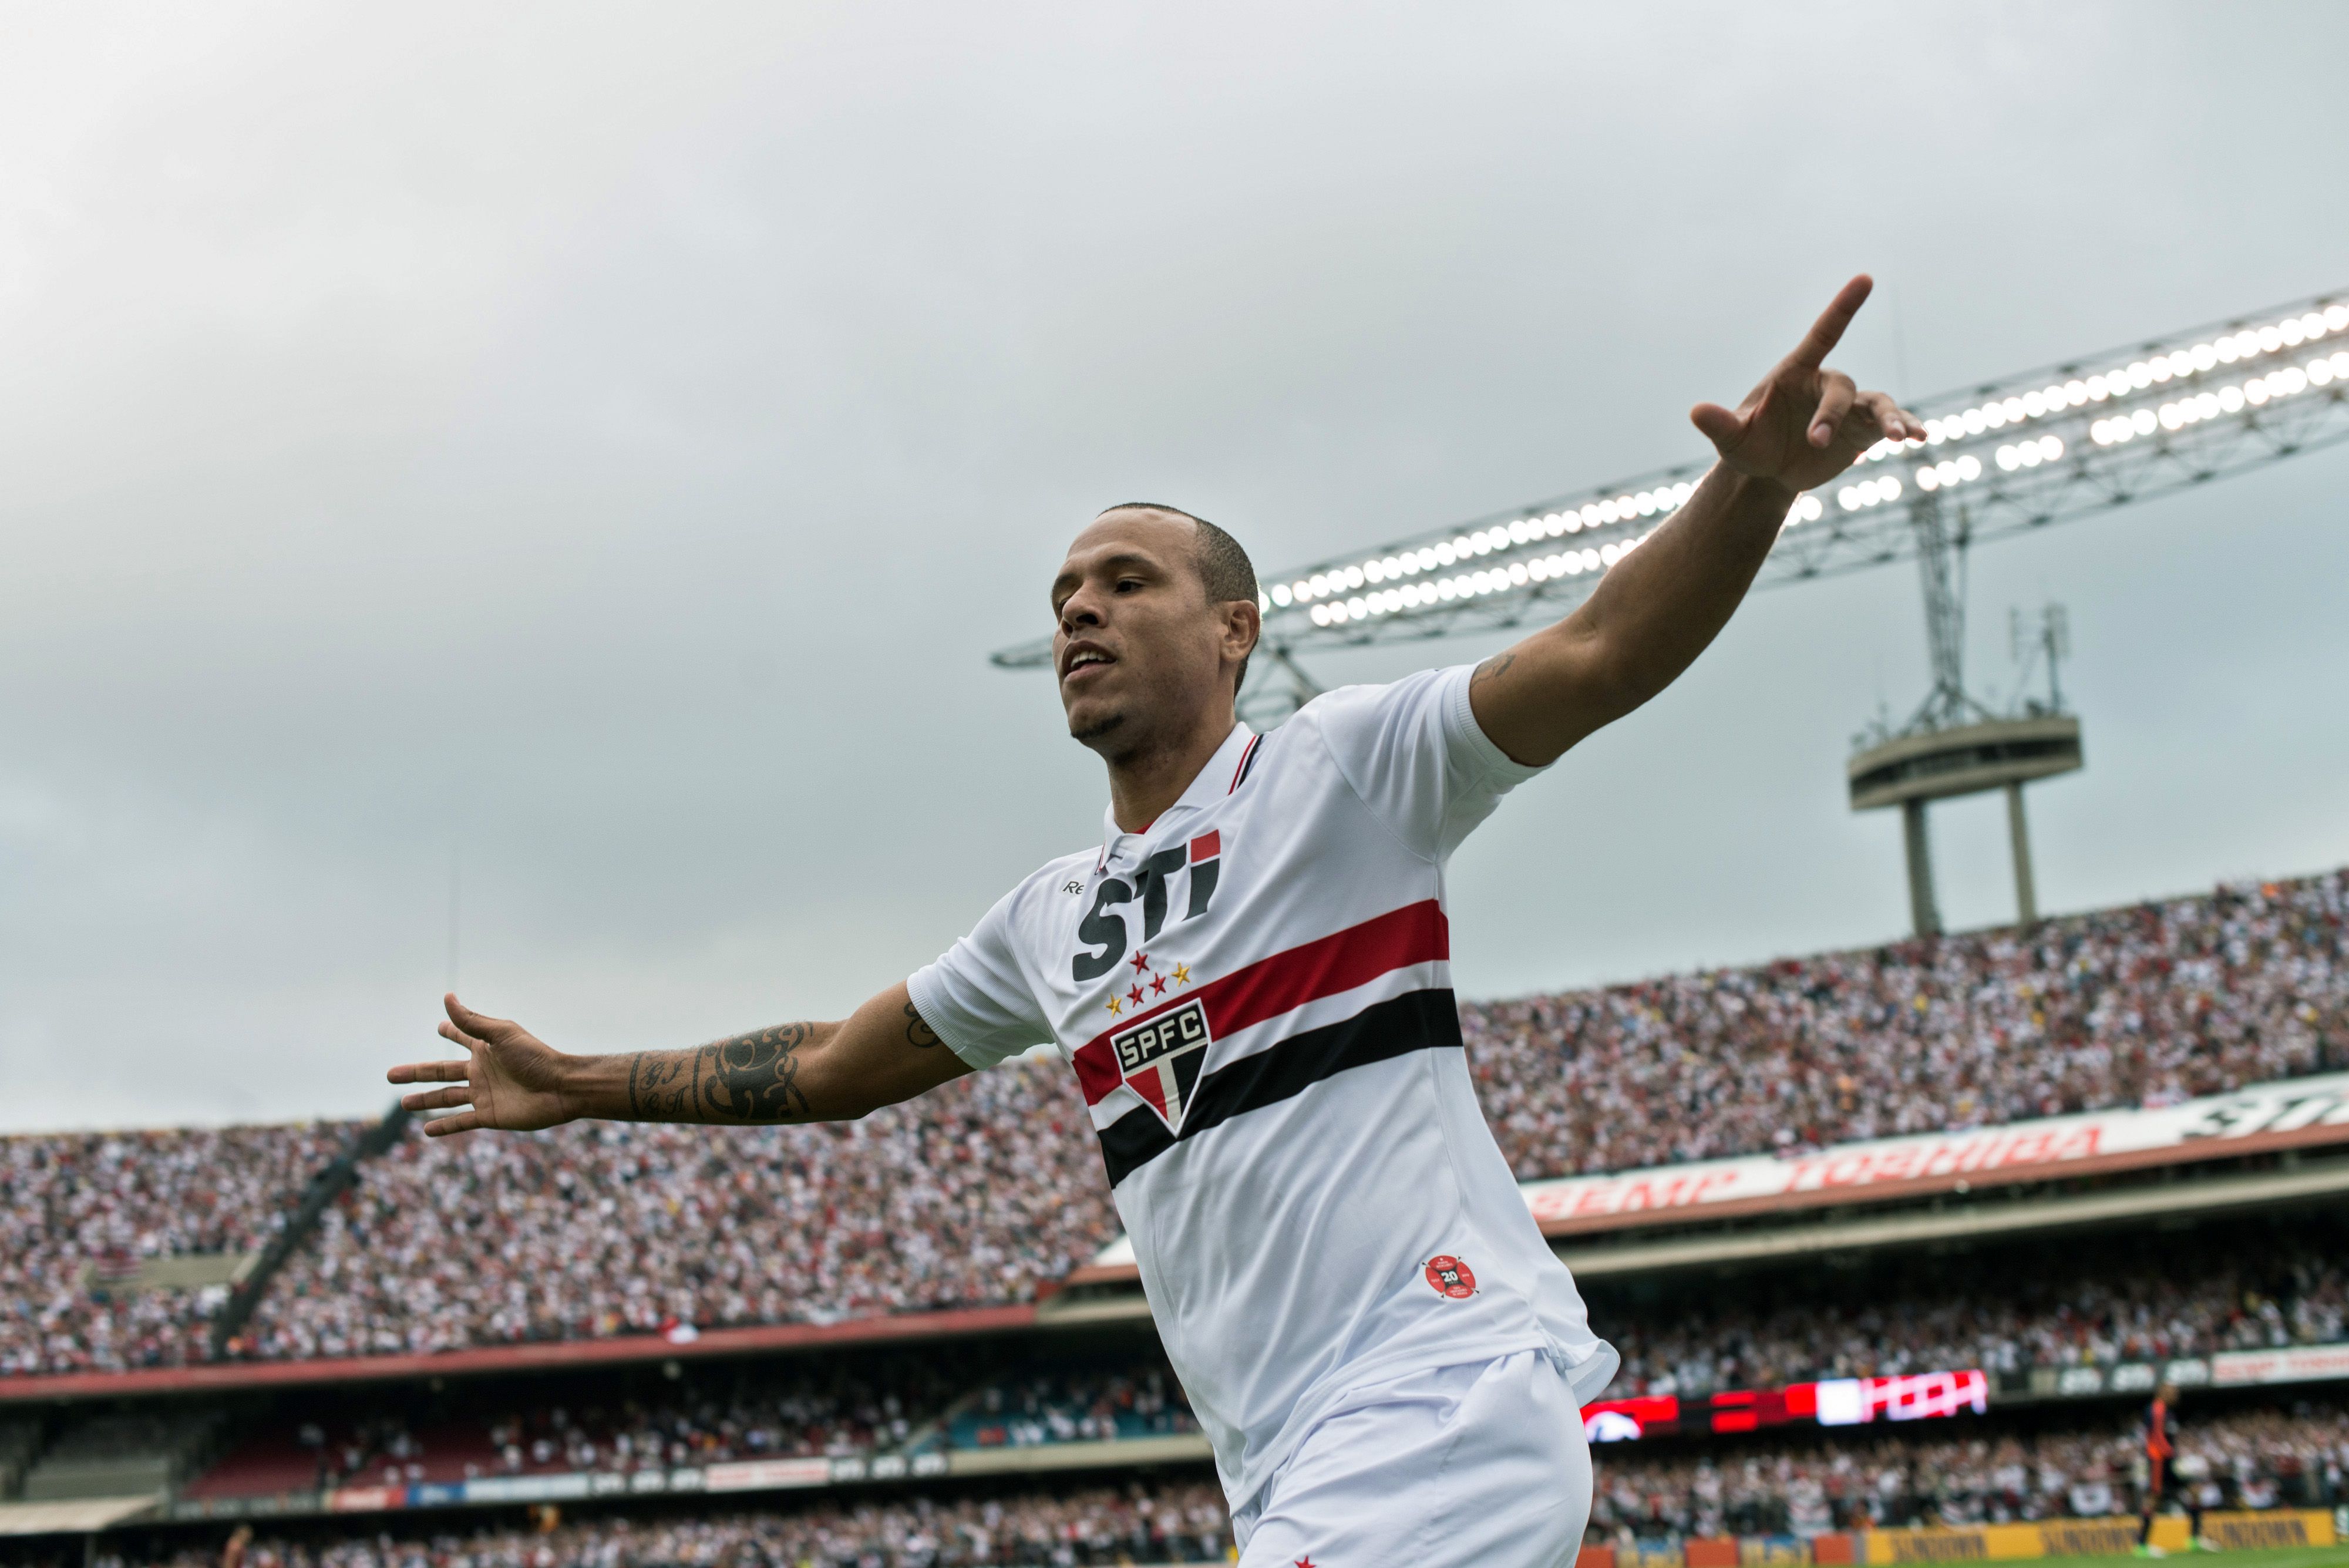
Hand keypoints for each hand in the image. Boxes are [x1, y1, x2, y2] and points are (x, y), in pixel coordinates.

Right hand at [387, 994, 578, 1136]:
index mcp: (485, 1048)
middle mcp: (481, 1071)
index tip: (439, 1026)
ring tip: (403, 1104)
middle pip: (441, 1072)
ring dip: (425, 1100)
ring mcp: (484, 1094)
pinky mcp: (489, 1115)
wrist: (560, 1088)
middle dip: (417, 1073)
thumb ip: (472, 1021)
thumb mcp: (502, 1035)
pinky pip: (462, 1122)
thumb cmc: (536, 1057)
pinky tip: (427, 1130)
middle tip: (391, 1075)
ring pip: (446, 1098)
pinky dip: (445, 1126)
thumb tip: (447, 997)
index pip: (462, 1037)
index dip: (450, 1031)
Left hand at [1690, 275, 1923, 496]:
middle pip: (1841, 388)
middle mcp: (1827, 386)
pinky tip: (1920, 438)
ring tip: (1904, 438)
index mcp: (1797, 373)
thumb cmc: (1748, 445)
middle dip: (1832, 414)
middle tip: (1814, 442)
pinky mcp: (1863, 432)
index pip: (1824, 334)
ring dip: (1890, 419)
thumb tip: (1695, 411)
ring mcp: (1849, 408)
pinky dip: (1907, 428)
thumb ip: (1719, 423)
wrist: (1769, 472)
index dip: (1843, 307)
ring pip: (1877, 404)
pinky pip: (1889, 425)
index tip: (1865, 279)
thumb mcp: (1731, 437)